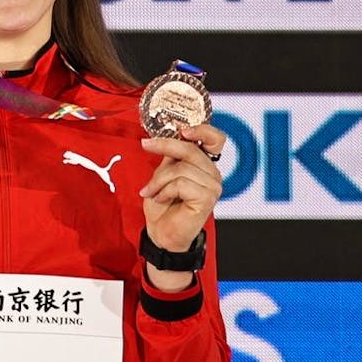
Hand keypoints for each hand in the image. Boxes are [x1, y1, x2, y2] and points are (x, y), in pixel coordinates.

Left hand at [139, 125, 224, 289]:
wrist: (161, 233)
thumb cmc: (163, 206)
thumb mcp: (163, 173)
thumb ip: (171, 155)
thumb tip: (167, 134)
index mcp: (205, 164)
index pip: (216, 139)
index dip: (202, 130)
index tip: (182, 129)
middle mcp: (213, 174)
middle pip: (191, 149)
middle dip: (164, 146)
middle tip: (145, 145)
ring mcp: (213, 187)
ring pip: (182, 168)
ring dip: (159, 179)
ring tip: (152, 191)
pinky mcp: (207, 199)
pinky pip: (181, 183)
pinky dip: (165, 190)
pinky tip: (161, 198)